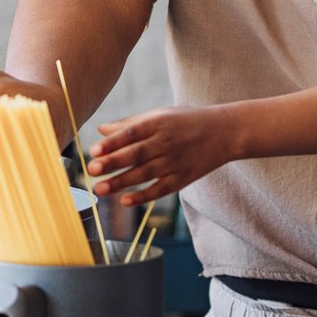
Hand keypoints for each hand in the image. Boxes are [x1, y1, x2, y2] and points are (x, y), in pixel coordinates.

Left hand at [85, 106, 240, 206]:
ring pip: (145, 174)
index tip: (94, 150)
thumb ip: (131, 124)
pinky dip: (143, 196)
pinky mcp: (183, 178)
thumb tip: (101, 130)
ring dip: (121, 182)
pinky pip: (161, 189)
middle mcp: (167, 142)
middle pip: (137, 154)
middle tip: (92, 169)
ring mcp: (175, 161)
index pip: (132, 133)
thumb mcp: (161, 115)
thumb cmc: (186, 121)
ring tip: (100, 189)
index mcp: (159, 123)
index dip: (113, 142)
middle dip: (113, 162)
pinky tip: (125, 201)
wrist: (225, 132)